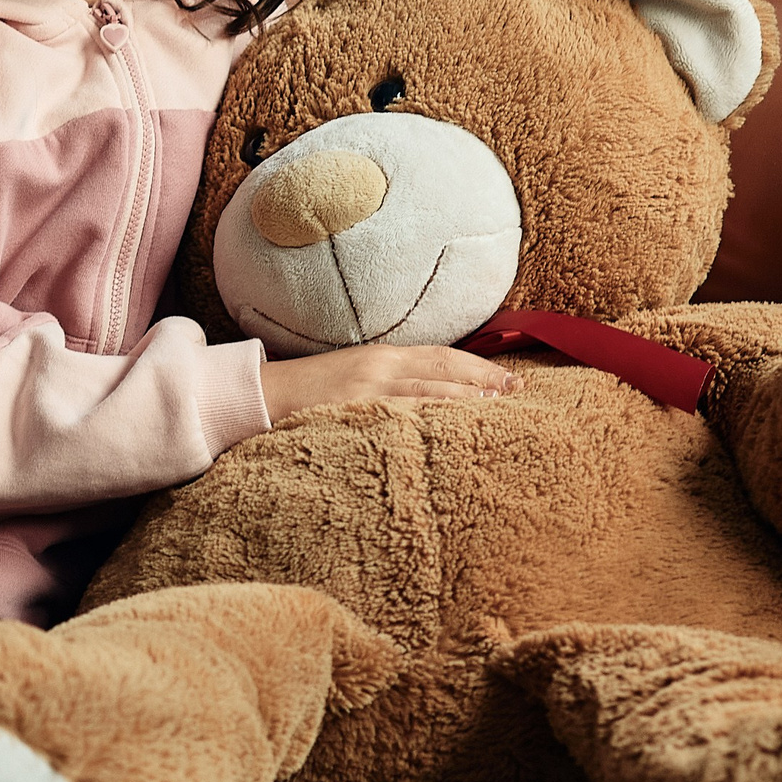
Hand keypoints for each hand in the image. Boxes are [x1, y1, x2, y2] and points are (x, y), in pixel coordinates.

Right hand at [260, 343, 519, 422]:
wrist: (264, 395)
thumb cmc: (309, 391)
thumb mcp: (354, 375)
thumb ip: (391, 379)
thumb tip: (433, 393)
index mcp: (381, 356)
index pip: (441, 355)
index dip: (478, 365)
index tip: (508, 378)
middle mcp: (379, 368)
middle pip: (442, 369)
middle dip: (483, 380)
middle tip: (518, 392)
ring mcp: (367, 390)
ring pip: (428, 391)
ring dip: (466, 398)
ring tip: (498, 406)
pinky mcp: (354, 412)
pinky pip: (400, 415)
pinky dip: (431, 418)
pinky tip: (451, 427)